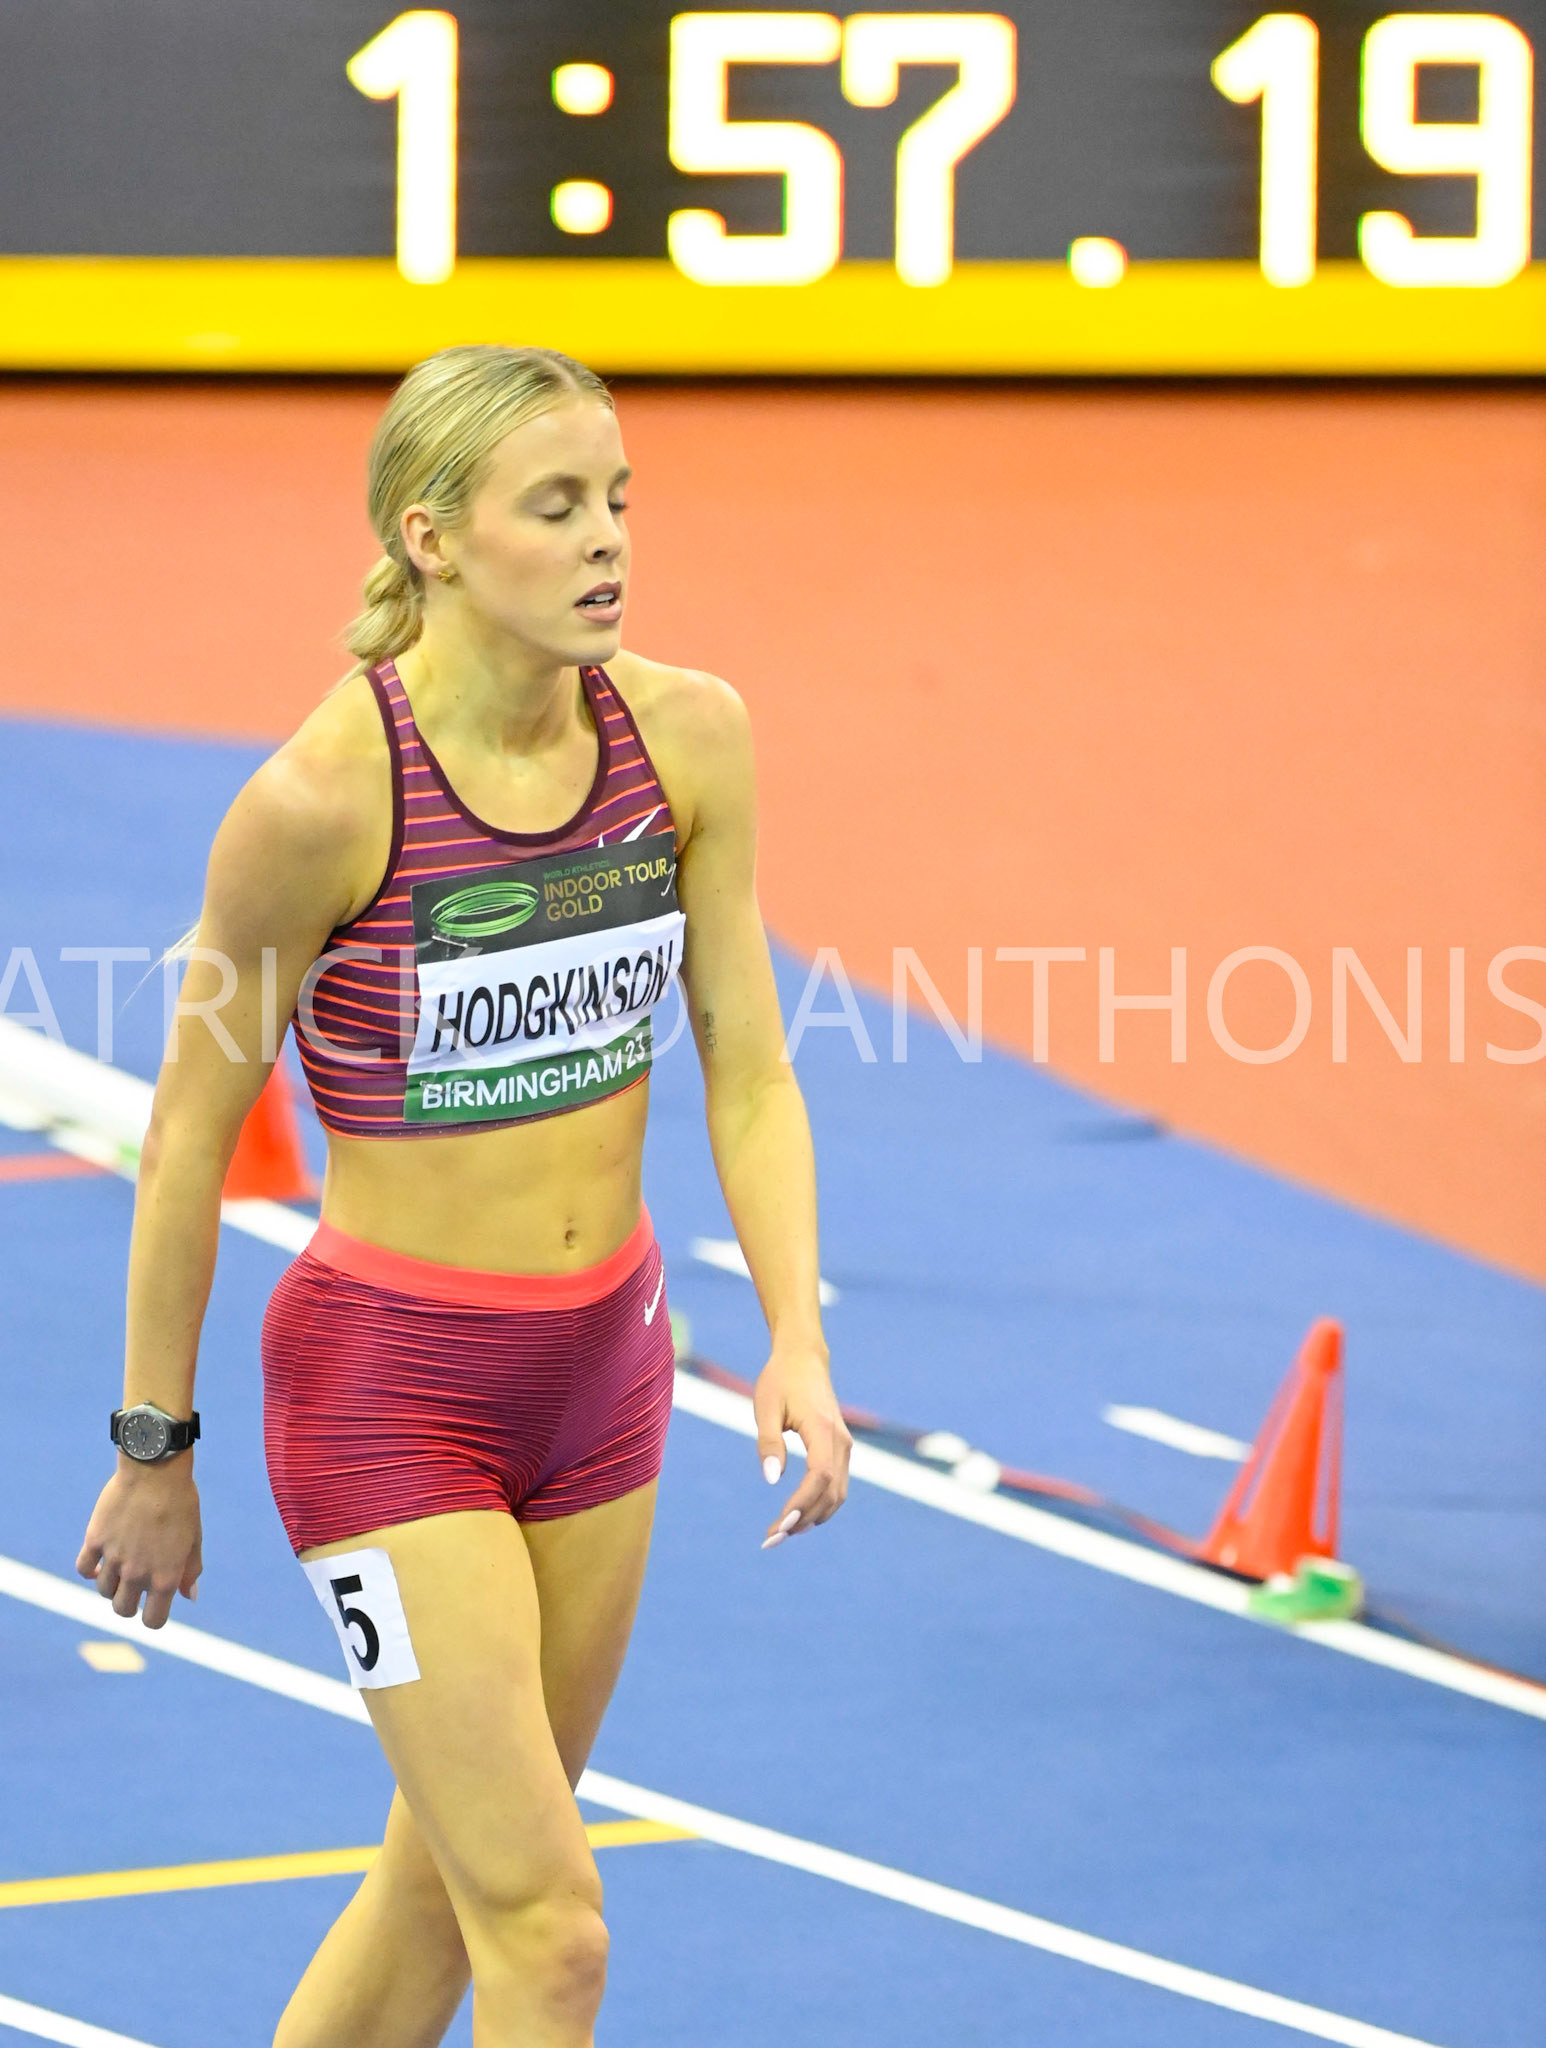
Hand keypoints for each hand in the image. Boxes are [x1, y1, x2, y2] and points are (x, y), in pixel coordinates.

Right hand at [76, 1460, 202, 1628]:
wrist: (155, 1470)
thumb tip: (189, 1597)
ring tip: (122, 1564)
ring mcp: (114, 1558)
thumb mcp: (194, 1538)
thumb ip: (190, 1570)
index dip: (153, 1616)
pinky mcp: (95, 1540)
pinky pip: (84, 1568)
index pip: (153, 1621)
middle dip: (129, 1603)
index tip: (153, 1605)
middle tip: (134, 1585)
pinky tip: (101, 1559)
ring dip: (111, 1583)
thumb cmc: (181, 1502)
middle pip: (122, 1609)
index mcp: (165, 1577)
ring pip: (103, 1590)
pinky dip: (90, 1568)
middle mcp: (137, 1574)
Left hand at [753, 1344, 851, 1547]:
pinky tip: (799, 1516)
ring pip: (838, 1493)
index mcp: (822, 1429)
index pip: (819, 1477)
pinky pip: (837, 1485)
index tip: (779, 1524)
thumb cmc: (780, 1380)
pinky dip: (821, 1505)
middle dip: (803, 1519)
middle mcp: (840, 1440)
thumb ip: (769, 1443)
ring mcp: (844, 1445)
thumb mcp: (765, 1407)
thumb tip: (770, 1480)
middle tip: (772, 1538)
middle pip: (831, 1492)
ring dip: (813, 1517)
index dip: (802, 1504)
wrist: (803, 1358)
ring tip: (783, 1532)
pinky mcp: (840, 1448)